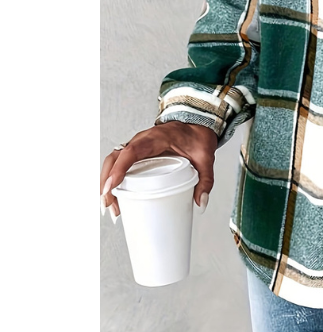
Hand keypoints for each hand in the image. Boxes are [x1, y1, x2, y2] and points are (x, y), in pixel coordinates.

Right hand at [100, 122, 218, 218]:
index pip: (131, 152)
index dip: (119, 169)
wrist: (197, 124)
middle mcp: (141, 140)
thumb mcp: (206, 158)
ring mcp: (137, 146)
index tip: (111, 187)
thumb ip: (206, 180)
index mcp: (156, 138)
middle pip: (114, 158)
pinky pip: (118, 163)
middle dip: (107, 182)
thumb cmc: (198, 137)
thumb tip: (201, 203)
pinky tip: (115, 198)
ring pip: (113, 161)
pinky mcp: (137, 153)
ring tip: (112, 207)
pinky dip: (112, 179)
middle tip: (110, 206)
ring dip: (106, 183)